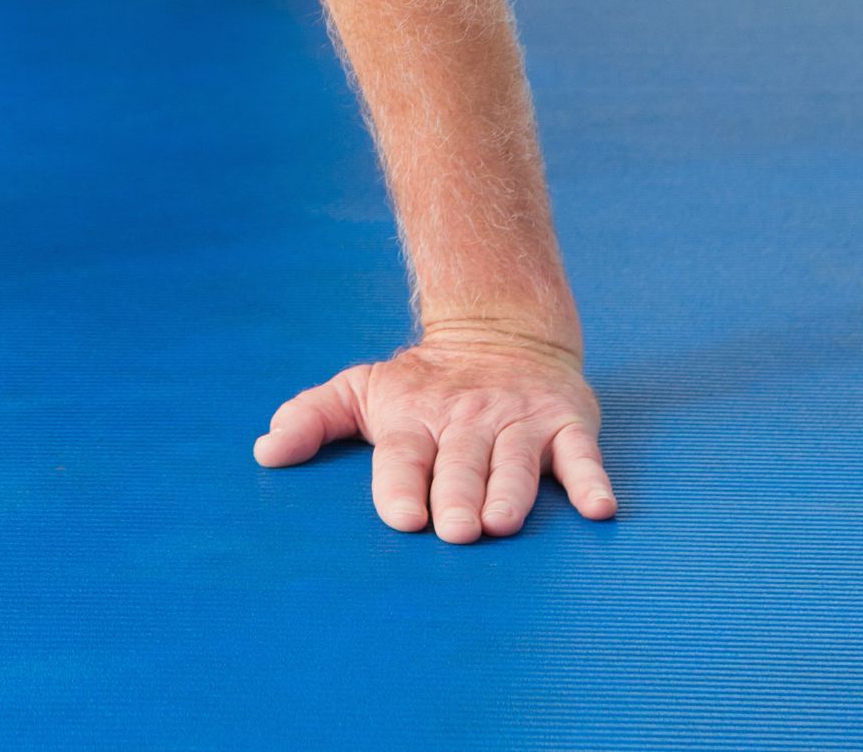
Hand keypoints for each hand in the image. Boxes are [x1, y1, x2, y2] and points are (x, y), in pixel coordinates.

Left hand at [254, 326, 616, 541]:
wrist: (503, 332)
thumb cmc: (423, 384)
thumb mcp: (363, 390)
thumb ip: (311, 418)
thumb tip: (263, 451)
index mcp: (415, 417)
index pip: (405, 453)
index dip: (402, 483)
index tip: (403, 517)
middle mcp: (467, 419)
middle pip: (461, 463)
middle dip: (457, 495)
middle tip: (454, 530)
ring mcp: (518, 421)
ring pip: (515, 461)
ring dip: (511, 492)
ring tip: (501, 522)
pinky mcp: (565, 424)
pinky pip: (581, 454)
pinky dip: (591, 480)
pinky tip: (599, 509)